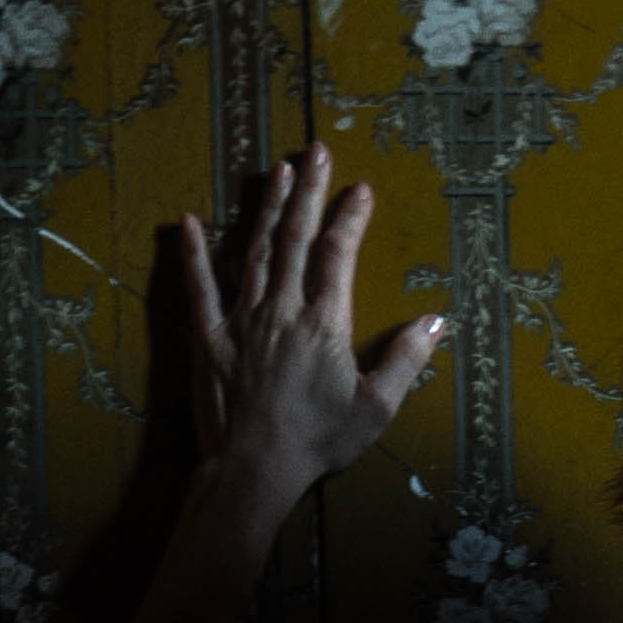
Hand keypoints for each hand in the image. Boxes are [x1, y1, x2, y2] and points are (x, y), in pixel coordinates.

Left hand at [179, 145, 444, 497]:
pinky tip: (187, 223)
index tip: (359, 189)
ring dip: (267, 208)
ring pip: (255, 251)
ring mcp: (241, 321)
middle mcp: (281, 310)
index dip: (349, 218)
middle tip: (315, 151)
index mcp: (324, 324)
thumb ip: (406, 360)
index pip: (338, 255)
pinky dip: (192, 255)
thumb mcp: (374, 409)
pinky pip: (199, 289)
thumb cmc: (318, 443)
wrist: (253, 471)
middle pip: (296, 238)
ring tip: (277, 171)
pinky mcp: (208, 339)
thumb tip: (435, 320)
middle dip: (308, 191)